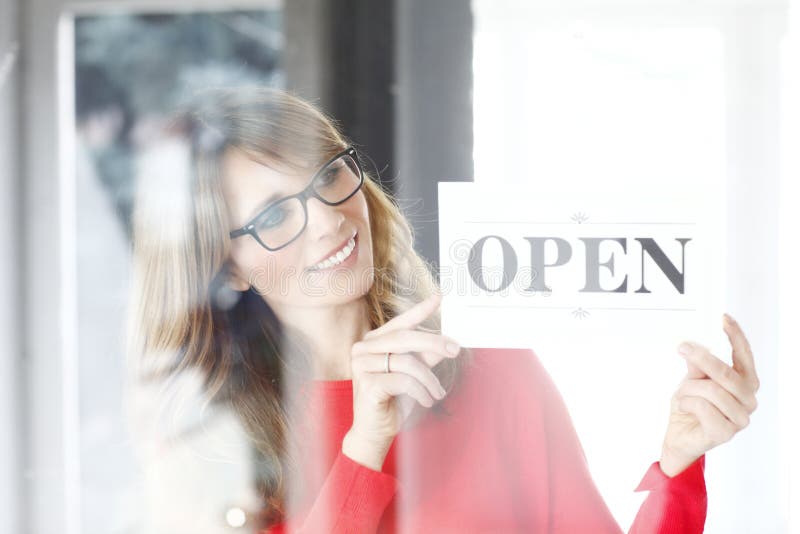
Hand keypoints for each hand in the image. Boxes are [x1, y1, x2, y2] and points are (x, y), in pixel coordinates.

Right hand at [342, 293, 461, 470]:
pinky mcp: (367, 384)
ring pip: (407, 362)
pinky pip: (404, 381)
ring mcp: (361, 366)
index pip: (400, 323)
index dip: (419, 311)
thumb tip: (448, 341)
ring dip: (429, 379)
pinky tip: (426, 401)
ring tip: (437, 392)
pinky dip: (420, 391)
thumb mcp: (415, 375)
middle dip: (434, 343)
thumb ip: (427, 356)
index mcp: (373, 342)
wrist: (374, 432)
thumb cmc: (393, 401)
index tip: (438, 298)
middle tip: (455, 349)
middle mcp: (363, 349)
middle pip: (405, 338)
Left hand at [659, 313, 759, 476]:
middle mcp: (748, 400)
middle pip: (727, 373)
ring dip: (689, 389)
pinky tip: (683, 407)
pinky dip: (687, 402)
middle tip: (682, 347)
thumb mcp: (691, 379)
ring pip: (712, 390)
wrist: (679, 437)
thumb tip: (695, 346)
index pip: (744, 357)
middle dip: (703, 359)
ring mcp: (740, 418)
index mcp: (744, 384)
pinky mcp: (725, 433)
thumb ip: (697, 365)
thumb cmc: (691, 406)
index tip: (723, 318)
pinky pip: (703, 407)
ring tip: (682, 394)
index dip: (736, 336)